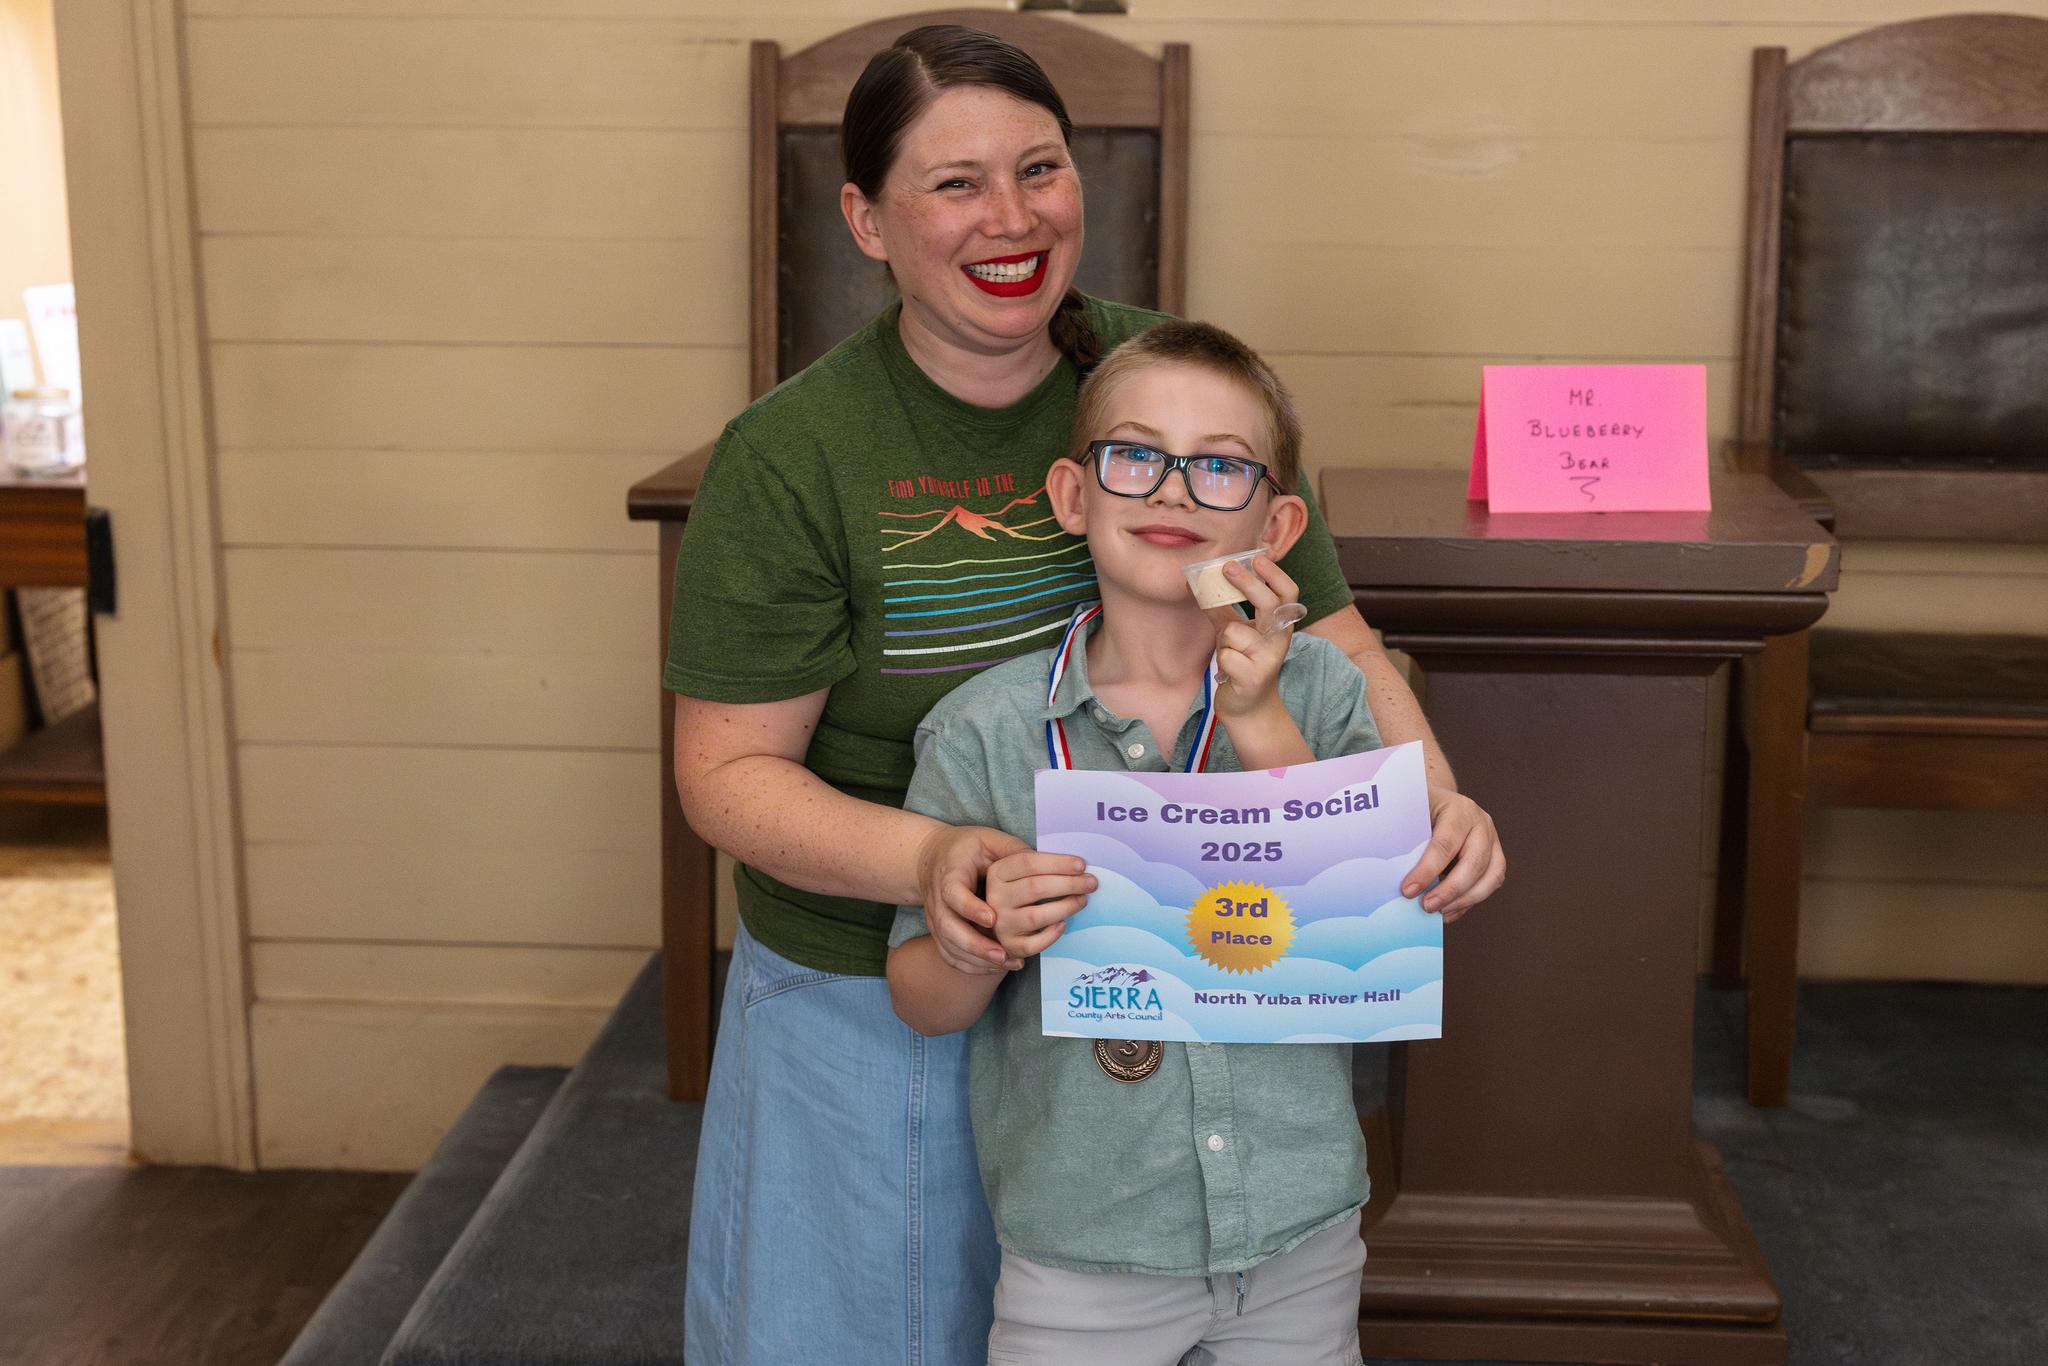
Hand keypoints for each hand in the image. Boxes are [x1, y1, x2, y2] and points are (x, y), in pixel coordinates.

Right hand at [917, 824, 1033, 973]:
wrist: (931, 859)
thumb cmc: (965, 848)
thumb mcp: (986, 839)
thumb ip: (1009, 848)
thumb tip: (1040, 859)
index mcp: (950, 875)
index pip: (954, 894)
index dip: (971, 908)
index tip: (992, 919)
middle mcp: (939, 901)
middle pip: (949, 929)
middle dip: (975, 945)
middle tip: (1002, 953)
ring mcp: (937, 921)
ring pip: (950, 947)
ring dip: (977, 959)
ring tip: (1005, 962)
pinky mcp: (941, 934)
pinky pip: (952, 957)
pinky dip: (973, 966)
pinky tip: (998, 967)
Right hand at [985, 850, 1096, 962]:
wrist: (994, 922)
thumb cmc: (1018, 890)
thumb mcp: (1018, 871)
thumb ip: (1037, 863)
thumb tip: (1075, 865)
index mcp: (998, 873)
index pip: (1028, 863)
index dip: (1058, 863)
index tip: (1081, 864)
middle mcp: (996, 898)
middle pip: (1035, 887)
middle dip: (1069, 884)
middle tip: (1091, 883)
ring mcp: (1001, 924)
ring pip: (1036, 916)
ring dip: (1065, 907)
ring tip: (1082, 900)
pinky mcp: (1010, 945)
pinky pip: (1033, 944)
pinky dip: (1051, 935)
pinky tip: (1064, 924)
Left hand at [1203, 555, 1299, 720]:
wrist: (1250, 706)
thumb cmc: (1243, 661)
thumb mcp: (1234, 631)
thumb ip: (1220, 608)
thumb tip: (1194, 582)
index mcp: (1278, 623)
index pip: (1288, 594)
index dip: (1275, 575)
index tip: (1258, 558)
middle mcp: (1279, 638)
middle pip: (1268, 603)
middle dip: (1247, 584)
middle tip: (1227, 566)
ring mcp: (1269, 658)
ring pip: (1234, 631)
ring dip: (1223, 640)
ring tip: (1230, 654)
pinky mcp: (1254, 677)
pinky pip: (1226, 655)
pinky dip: (1222, 660)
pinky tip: (1230, 672)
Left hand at [1401, 786, 1504, 922]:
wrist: (1438, 799)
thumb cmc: (1420, 808)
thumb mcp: (1410, 812)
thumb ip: (1405, 838)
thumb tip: (1389, 874)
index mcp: (1458, 808)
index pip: (1445, 843)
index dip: (1427, 871)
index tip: (1408, 890)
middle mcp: (1481, 823)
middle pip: (1473, 863)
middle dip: (1449, 890)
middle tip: (1426, 906)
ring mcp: (1492, 840)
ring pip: (1490, 876)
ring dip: (1464, 900)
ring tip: (1438, 913)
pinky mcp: (1495, 857)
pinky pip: (1490, 883)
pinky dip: (1470, 901)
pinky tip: (1449, 911)